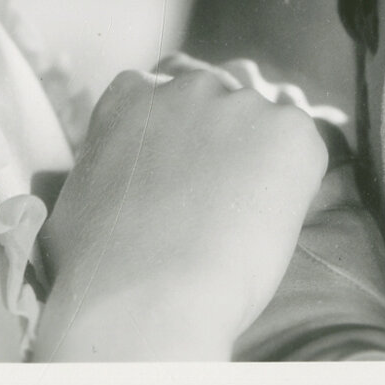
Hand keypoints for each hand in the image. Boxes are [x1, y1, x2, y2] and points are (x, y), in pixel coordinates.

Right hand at [30, 60, 330, 360]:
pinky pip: (313, 140)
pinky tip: (289, 211)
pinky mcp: (290, 133)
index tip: (194, 160)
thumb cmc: (95, 272)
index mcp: (132, 94)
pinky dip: (305, 173)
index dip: (187, 123)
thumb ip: (97, 171)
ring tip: (265, 198)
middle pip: (226, 84)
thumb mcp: (72, 202)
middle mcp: (187, 85)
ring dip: (270, 142)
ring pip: (274, 106)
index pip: (172, 82)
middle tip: (234, 181)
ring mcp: (242, 104)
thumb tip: (99, 184)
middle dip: (232, 124)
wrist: (145, 302)